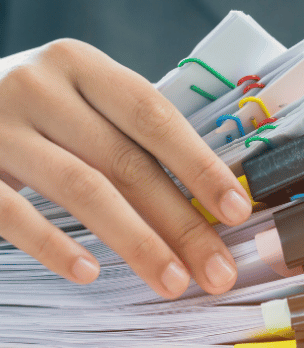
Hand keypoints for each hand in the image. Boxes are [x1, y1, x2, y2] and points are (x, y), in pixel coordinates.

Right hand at [0, 40, 251, 297]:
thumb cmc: (36, 107)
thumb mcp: (78, 98)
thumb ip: (127, 133)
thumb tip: (202, 197)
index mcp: (82, 65)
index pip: (154, 116)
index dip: (199, 164)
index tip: (237, 211)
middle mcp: (41, 86)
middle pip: (127, 161)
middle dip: (180, 221)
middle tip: (216, 270)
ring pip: (82, 188)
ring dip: (136, 242)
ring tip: (173, 281)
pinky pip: (12, 213)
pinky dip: (54, 245)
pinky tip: (91, 272)